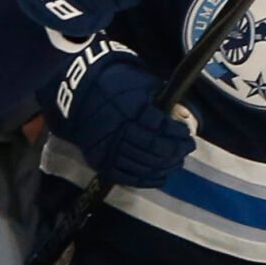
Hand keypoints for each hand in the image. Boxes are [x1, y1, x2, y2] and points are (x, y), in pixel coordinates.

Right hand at [52, 37, 193, 188]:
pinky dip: (146, 179)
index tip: (186, 134)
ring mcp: (109, 147)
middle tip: (186, 149)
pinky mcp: (101, 160)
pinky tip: (160, 177)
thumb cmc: (116, 87)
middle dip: (176, 150)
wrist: (79, 94)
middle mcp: (119, 128)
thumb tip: (184, 117)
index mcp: (130, 107)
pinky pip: (127, 176)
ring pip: (143, 163)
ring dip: (164, 166)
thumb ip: (162, 101)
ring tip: (176, 162)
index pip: (162, 126)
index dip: (177, 133)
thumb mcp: (141, 85)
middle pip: (155, 147)